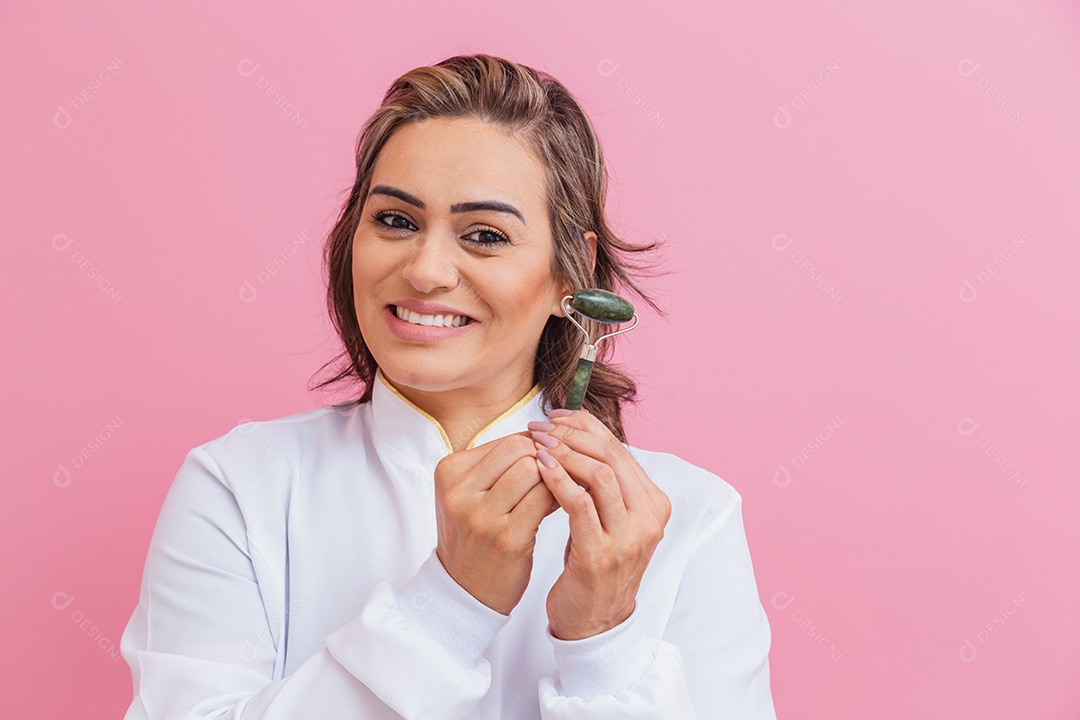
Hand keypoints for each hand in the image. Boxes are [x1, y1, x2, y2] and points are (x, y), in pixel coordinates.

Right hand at [433, 432, 559, 615]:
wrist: (464, 591)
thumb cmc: (474, 536)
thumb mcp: (469, 494)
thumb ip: (498, 464)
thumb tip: (547, 436)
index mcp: (449, 472)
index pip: (506, 441)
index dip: (535, 447)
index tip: (550, 461)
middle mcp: (460, 491)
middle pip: (520, 449)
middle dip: (547, 458)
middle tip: (560, 474)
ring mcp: (482, 516)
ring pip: (534, 470)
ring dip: (554, 477)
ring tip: (561, 489)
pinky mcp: (507, 538)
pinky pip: (545, 499)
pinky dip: (560, 496)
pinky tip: (564, 504)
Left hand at [528, 409, 671, 639]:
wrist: (595, 621)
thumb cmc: (595, 561)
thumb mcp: (608, 517)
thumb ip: (601, 481)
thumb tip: (573, 430)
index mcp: (654, 503)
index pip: (620, 448)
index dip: (586, 426)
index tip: (555, 416)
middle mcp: (648, 518)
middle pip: (613, 455)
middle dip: (573, 434)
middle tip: (541, 426)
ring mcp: (628, 538)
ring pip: (600, 475)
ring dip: (564, 453)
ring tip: (536, 444)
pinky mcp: (601, 554)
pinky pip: (580, 505)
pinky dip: (558, 480)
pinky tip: (539, 469)